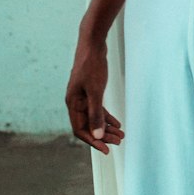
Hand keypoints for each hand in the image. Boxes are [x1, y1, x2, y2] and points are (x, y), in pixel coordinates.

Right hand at [65, 39, 123, 154]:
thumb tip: (98, 135)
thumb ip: (96, 114)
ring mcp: (82, 97)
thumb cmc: (91, 66)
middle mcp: (75, 102)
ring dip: (106, 128)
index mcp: (72, 104)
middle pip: (88, 126)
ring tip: (120, 135)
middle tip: (118, 142)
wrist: (92, 45)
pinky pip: (97, 109)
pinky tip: (117, 123)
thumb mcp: (95, 92)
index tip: (107, 150)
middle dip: (103, 136)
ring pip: (94, 118)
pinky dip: (106, 117)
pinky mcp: (90, 92)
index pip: (80, 130)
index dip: (93, 141)